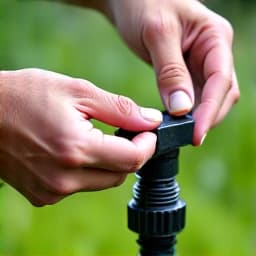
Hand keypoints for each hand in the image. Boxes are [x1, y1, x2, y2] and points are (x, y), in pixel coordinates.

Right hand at [0, 68, 161, 205]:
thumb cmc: (26, 95)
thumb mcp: (78, 92)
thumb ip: (120, 109)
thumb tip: (150, 120)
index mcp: (76, 149)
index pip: (132, 159)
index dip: (147, 145)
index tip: (149, 131)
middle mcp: (65, 178)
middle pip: (121, 173)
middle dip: (130, 153)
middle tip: (126, 132)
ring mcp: (53, 190)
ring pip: (103, 181)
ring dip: (109, 161)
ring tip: (97, 136)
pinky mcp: (44, 195)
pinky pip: (82, 186)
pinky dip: (89, 169)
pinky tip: (77, 150)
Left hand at [102, 0, 239, 144]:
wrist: (130, 0)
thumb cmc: (143, 4)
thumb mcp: (157, 34)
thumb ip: (171, 71)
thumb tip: (182, 109)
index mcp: (214, 38)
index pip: (221, 81)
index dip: (210, 111)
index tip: (195, 134)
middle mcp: (213, 53)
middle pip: (221, 94)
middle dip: (206, 118)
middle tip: (186, 139)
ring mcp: (201, 64)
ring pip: (208, 98)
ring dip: (197, 118)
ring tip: (179, 134)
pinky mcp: (186, 72)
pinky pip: (192, 97)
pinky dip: (186, 112)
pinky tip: (174, 122)